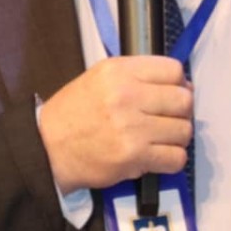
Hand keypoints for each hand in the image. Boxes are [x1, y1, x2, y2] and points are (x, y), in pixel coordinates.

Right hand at [36, 56, 192, 194]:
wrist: (47, 148)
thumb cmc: (73, 114)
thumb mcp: (99, 78)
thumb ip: (137, 77)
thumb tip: (181, 85)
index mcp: (119, 71)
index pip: (173, 70)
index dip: (179, 84)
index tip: (172, 94)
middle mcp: (127, 95)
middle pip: (184, 100)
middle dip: (180, 112)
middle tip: (167, 120)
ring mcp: (132, 127)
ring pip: (184, 131)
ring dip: (176, 138)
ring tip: (158, 140)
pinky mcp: (133, 156)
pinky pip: (176, 158)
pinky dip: (171, 160)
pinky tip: (156, 157)